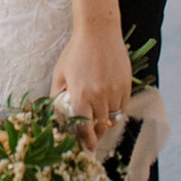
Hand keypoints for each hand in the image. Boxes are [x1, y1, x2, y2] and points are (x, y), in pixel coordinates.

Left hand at [52, 26, 131, 152]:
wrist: (98, 32)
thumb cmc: (75, 52)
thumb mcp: (60, 73)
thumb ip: (56, 95)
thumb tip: (55, 114)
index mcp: (80, 94)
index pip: (83, 128)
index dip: (85, 141)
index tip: (85, 148)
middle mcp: (99, 96)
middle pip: (99, 127)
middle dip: (95, 134)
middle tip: (91, 136)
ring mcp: (114, 91)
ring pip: (112, 119)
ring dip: (105, 123)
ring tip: (99, 119)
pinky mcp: (126, 86)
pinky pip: (122, 108)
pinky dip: (115, 111)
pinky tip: (108, 105)